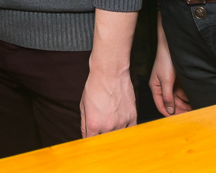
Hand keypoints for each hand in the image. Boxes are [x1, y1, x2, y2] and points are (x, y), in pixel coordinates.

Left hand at [80, 8, 137, 136]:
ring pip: (118, 138)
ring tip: (111, 127)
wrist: (110, 72)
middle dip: (102, 140)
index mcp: (94, 124)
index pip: (91, 143)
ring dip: (114, 135)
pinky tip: (122, 127)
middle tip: (101, 135)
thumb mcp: (83, 104)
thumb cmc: (95, 85)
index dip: (90, 144)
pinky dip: (126, 130)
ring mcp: (121, 122)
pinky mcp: (132, 116)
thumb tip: (86, 134)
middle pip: (105, 142)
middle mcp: (108, 126)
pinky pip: (130, 131)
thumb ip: (84, 122)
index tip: (91, 143)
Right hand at [149, 19, 190, 116]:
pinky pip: (181, 92)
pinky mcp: (176, 79)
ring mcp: (169, 83)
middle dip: (178, 110)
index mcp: (155, 87)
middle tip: (189, 116)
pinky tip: (192, 100)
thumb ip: (167, 96)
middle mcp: (162, 87)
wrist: (172, 46)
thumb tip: (168, 110)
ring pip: (176, 98)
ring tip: (193, 109)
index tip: (177, 121)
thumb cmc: (165, 60)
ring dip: (184, 104)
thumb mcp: (166, 80)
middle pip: (170, 103)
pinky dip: (186, 96)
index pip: (160, 105)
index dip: (168, 114)